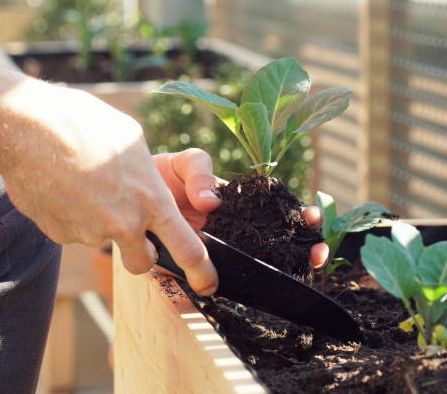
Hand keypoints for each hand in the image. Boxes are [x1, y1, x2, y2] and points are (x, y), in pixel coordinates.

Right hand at [0, 82, 217, 294]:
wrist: (28, 129)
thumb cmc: (85, 124)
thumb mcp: (132, 140)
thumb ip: (149, 177)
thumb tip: (150, 194)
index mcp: (151, 200)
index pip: (187, 250)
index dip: (201, 272)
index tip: (207, 285)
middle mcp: (124, 224)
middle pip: (143, 263)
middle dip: (142, 254)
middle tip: (130, 229)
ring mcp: (89, 233)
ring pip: (103, 240)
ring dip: (100, 223)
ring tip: (85, 185)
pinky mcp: (60, 234)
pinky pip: (74, 231)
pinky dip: (73, 216)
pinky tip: (63, 187)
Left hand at [153, 149, 328, 269]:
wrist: (128, 196)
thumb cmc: (159, 174)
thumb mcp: (182, 163)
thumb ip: (199, 174)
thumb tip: (211, 203)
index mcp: (236, 199)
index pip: (275, 205)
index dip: (297, 212)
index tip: (312, 217)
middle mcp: (234, 224)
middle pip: (277, 237)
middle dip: (304, 244)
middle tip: (319, 251)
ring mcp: (220, 245)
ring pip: (258, 259)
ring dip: (286, 264)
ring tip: (308, 265)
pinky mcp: (200, 261)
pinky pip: (226, 273)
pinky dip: (247, 280)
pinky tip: (265, 284)